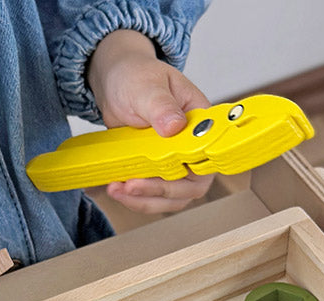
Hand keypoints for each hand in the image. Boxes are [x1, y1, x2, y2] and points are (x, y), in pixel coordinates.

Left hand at [87, 29, 213, 213]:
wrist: (115, 83)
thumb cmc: (137, 76)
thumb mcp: (148, 86)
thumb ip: (162, 106)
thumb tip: (175, 126)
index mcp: (200, 124)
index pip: (207, 158)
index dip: (192, 174)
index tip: (165, 176)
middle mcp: (191, 148)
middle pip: (189, 187)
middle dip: (159, 192)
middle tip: (130, 186)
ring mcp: (173, 164)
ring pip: (170, 197)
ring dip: (143, 200)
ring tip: (117, 190)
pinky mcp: (155, 173)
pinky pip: (151, 196)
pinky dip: (134, 198)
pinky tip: (116, 189)